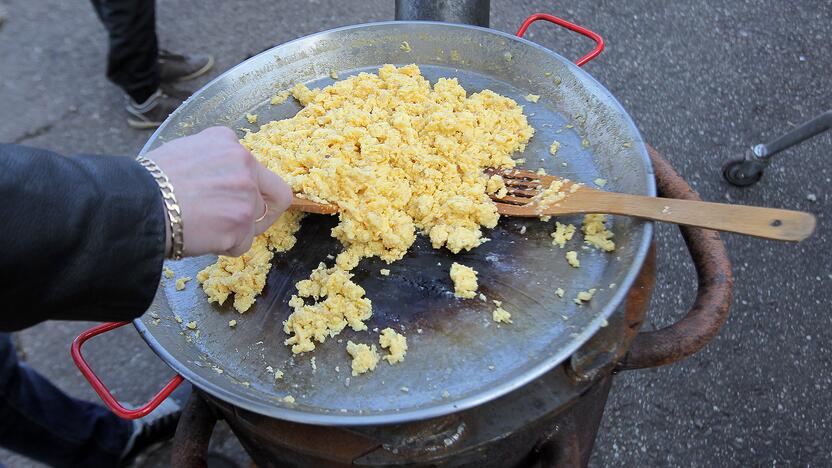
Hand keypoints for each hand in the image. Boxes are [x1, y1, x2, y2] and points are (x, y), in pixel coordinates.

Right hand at [144, 126, 291, 256]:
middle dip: (259, 211)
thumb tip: (220, 178)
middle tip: (239, 222)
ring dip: (234, 230)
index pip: (256, 168)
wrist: (137, 204)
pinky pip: (242, 244)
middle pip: (274, 196)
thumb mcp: (184, 151)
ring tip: (203, 228)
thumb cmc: (149, 181)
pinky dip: (225, 247)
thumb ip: (213, 160)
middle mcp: (245, 165)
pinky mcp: (240, 225)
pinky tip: (202, 238)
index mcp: (229, 143)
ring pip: (255, 222)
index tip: (240, 198)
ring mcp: (246, 196)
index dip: (251, 187)